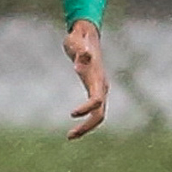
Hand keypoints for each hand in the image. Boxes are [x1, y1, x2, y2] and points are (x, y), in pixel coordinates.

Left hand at [63, 19, 108, 139]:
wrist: (87, 36)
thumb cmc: (79, 38)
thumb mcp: (76, 41)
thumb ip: (80, 48)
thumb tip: (84, 57)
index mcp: (97, 78)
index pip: (96, 99)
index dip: (86, 109)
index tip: (72, 114)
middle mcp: (101, 86)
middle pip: (100, 114)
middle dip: (87, 126)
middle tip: (70, 135)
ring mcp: (100, 89)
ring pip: (98, 115)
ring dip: (86, 127)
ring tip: (70, 136)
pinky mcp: (95, 90)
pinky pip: (94, 111)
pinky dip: (85, 121)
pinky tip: (74, 127)